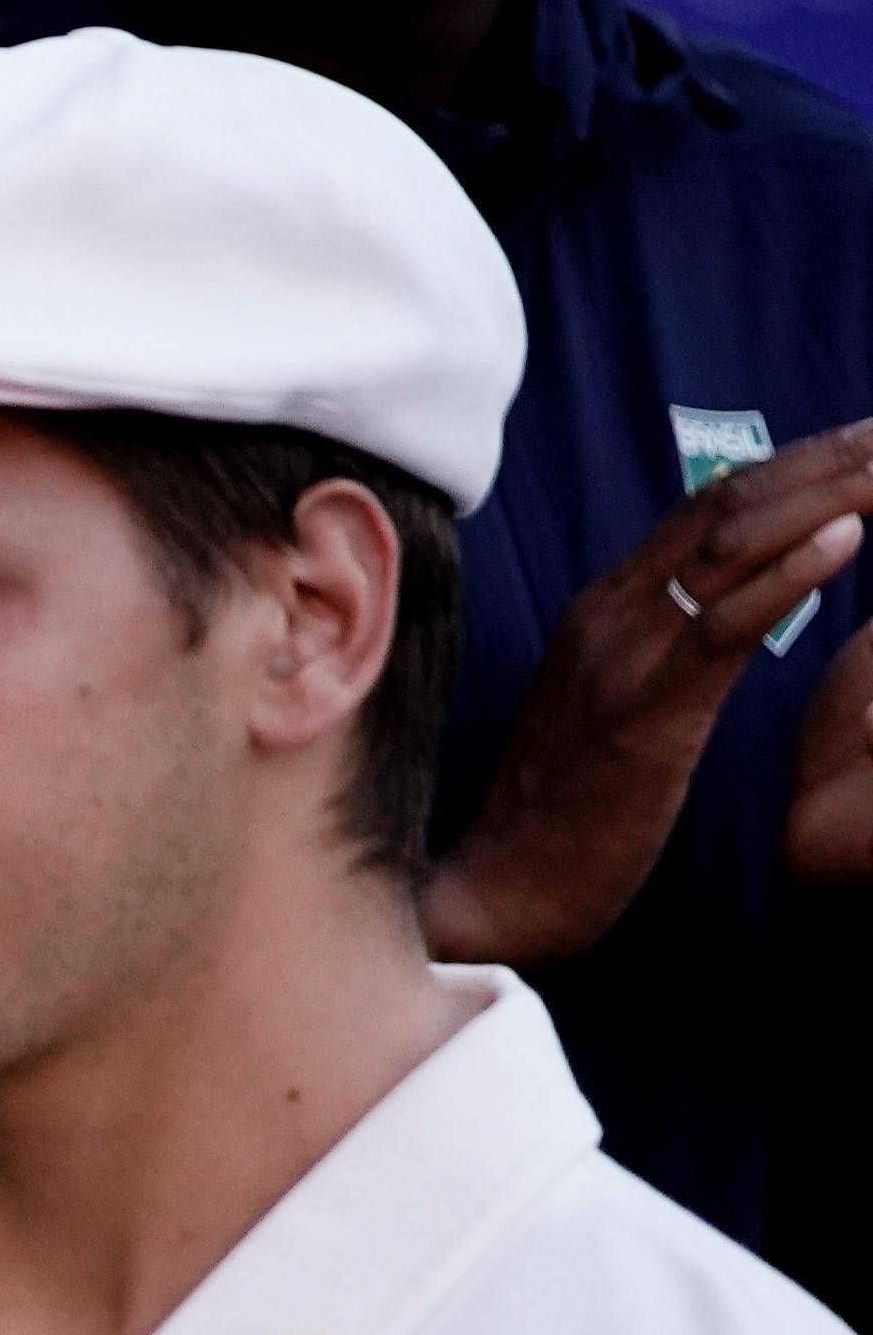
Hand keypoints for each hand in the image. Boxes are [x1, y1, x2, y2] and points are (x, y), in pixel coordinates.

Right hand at [426, 420, 872, 964]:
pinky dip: (791, 573)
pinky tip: (850, 536)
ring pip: (730, 547)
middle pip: (725, 506)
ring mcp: (619, 662)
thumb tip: (729, 610)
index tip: (862, 440)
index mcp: (599, 611)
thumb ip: (660, 650)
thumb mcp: (610, 709)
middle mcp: (606, 617)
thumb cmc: (562, 820)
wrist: (499, 893)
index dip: (792, 464)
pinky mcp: (643, 717)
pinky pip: (723, 627)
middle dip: (825, 460)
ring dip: (826, 495)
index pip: (705, 507)